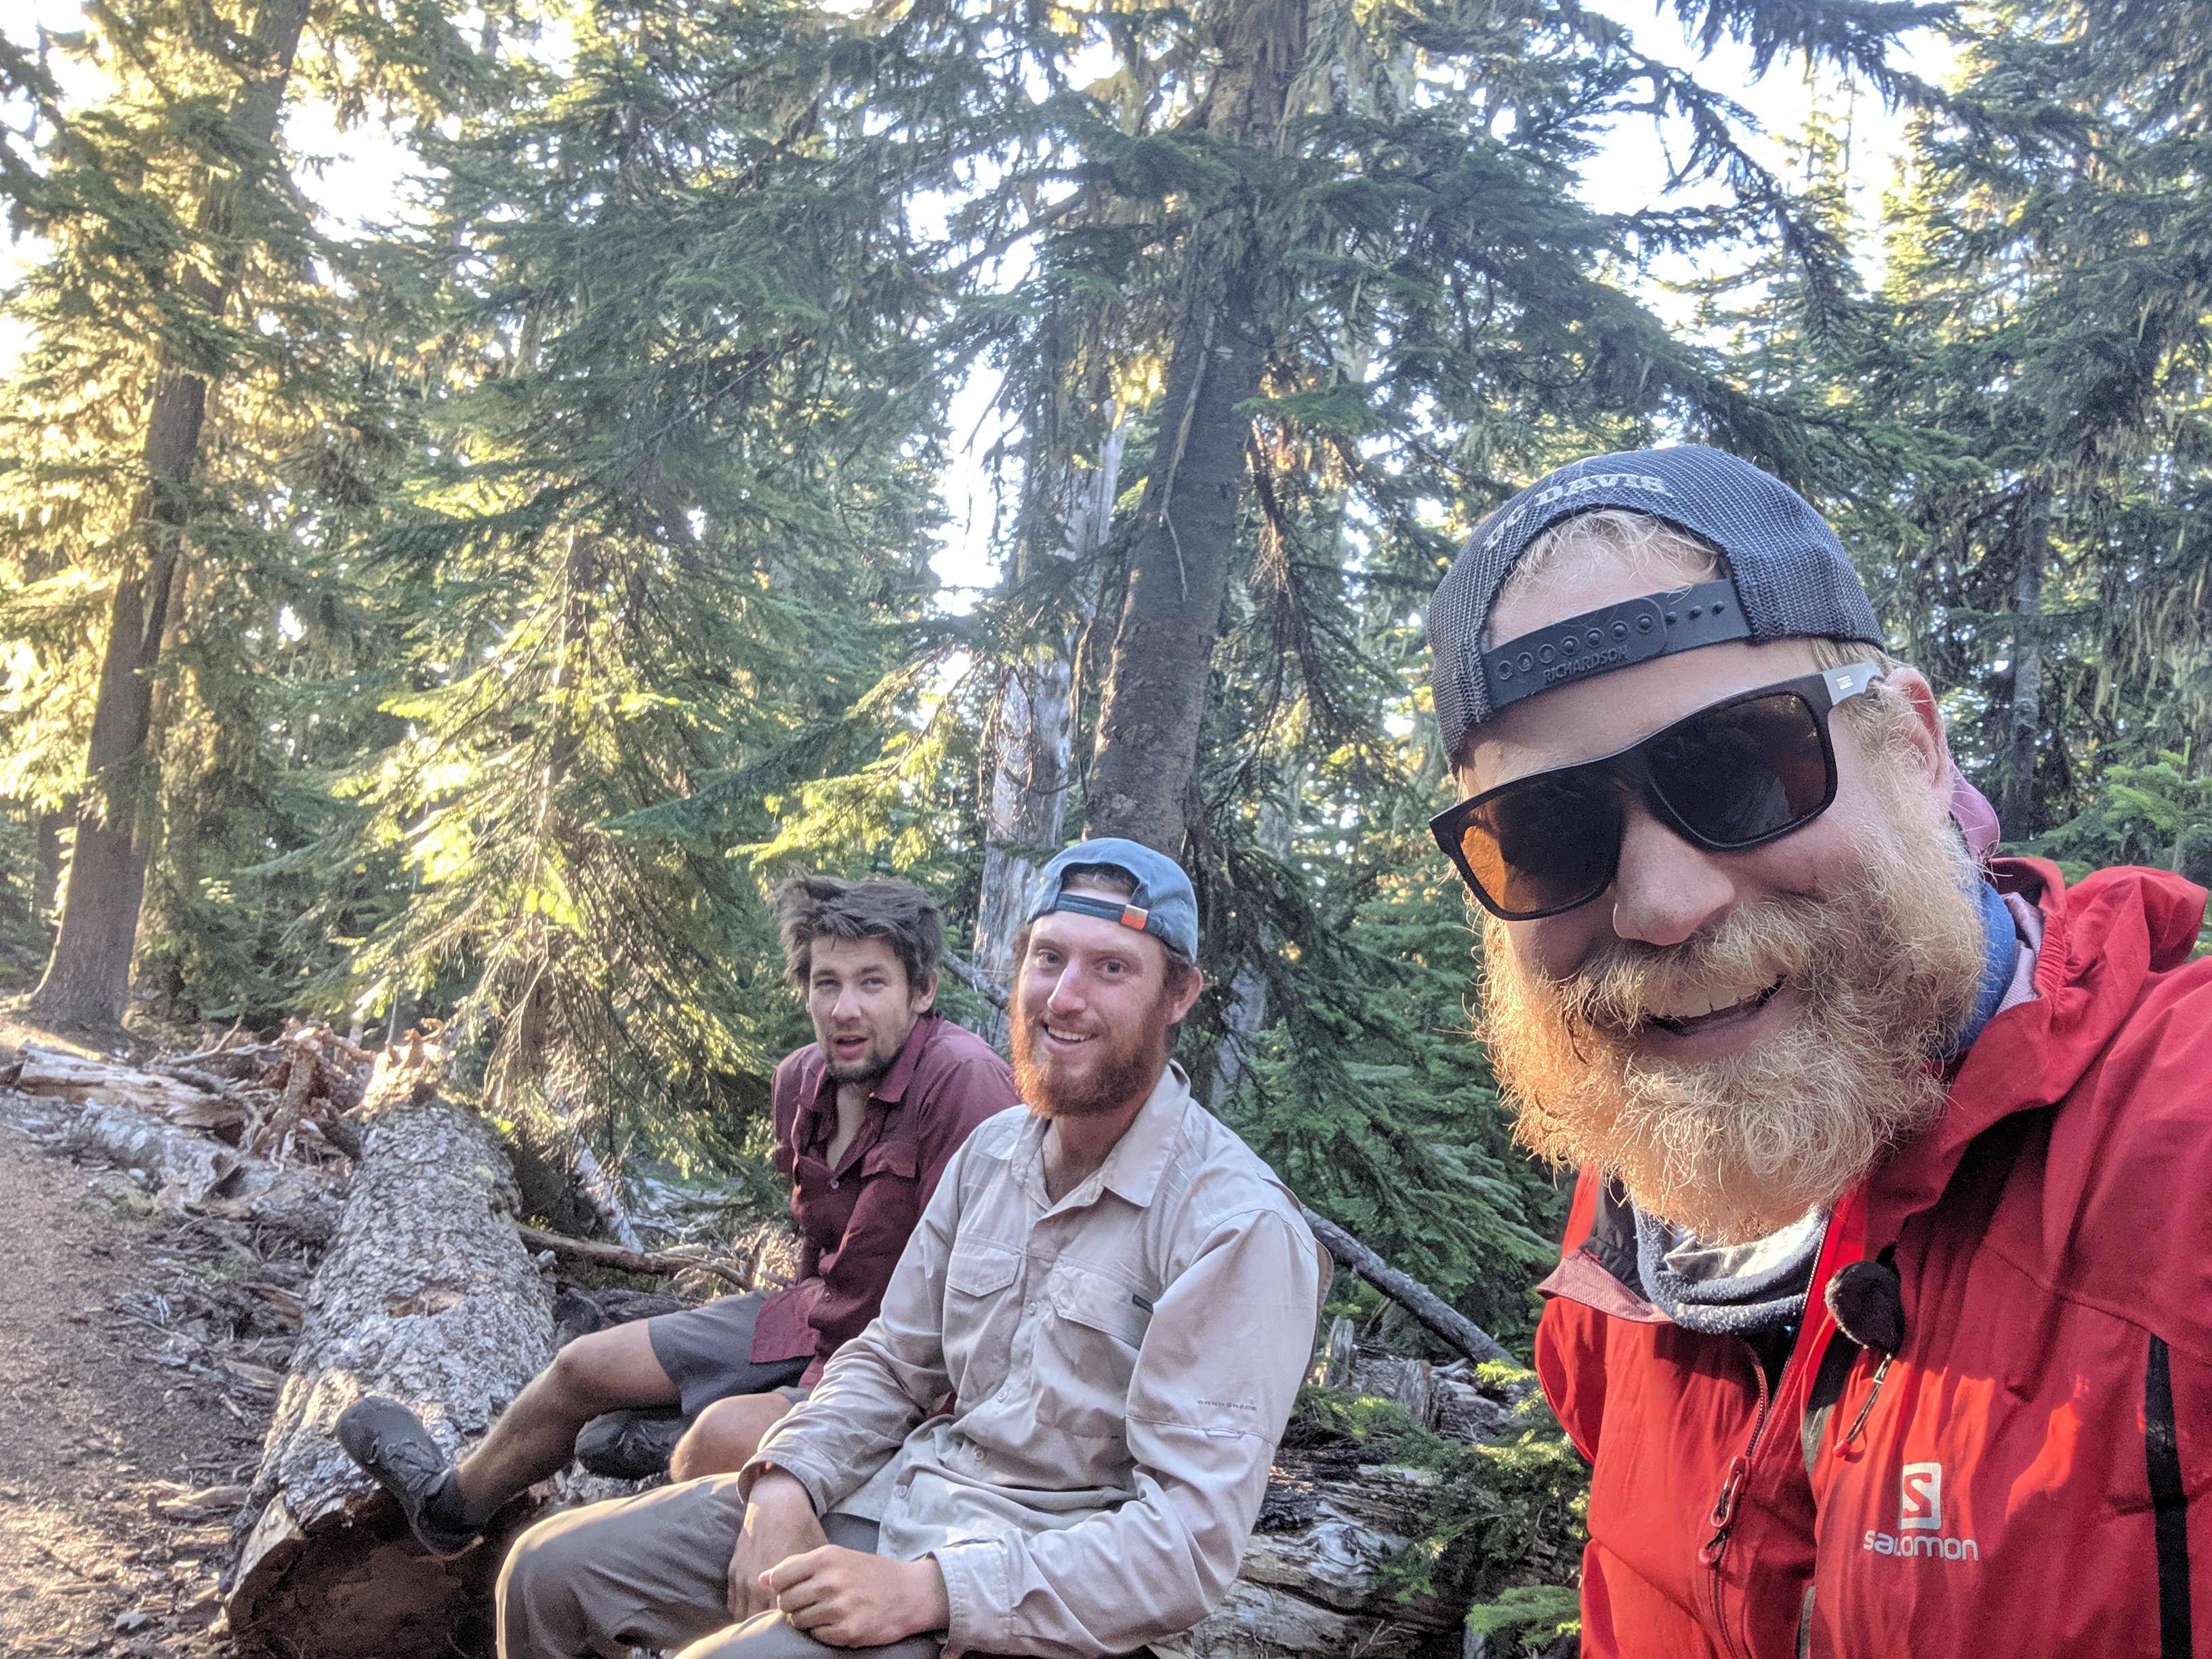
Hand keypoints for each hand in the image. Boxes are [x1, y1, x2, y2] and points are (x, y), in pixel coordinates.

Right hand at [728, 1471, 827, 1621]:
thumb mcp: (815, 1556)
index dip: (791, 1626)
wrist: (777, 1503)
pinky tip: (754, 1616)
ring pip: (743, 1619)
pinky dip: (742, 1614)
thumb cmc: (801, 1529)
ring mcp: (741, 1581)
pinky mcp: (732, 1574)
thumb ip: (816, 1583)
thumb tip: (828, 1605)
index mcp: (780, 1584)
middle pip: (760, 1624)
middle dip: (770, 1631)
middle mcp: (756, 1587)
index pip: (781, 1620)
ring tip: (768, 1631)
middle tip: (782, 1633)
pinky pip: (733, 1606)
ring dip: (754, 1625)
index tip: (799, 1627)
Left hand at [762, 1547, 950, 1648]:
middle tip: (814, 1602)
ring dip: (807, 1620)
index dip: (782, 1587)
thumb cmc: (868, 1573)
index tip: (796, 1588)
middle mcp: (830, 1582)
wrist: (910, 1592)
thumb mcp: (836, 1557)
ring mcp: (839, 1608)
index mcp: (826, 1558)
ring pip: (797, 1622)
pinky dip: (823, 1632)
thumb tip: (761, 1578)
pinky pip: (816, 1636)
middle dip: (793, 1606)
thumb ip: (797, 1565)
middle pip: (785, 1603)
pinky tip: (839, 1622)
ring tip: (827, 1612)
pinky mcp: (847, 1632)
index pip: (779, 1578)